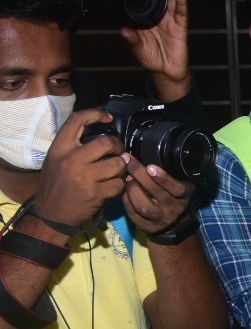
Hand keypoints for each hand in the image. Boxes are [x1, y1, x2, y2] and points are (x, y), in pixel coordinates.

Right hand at [28, 109, 126, 231]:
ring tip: (115, 171)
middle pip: (107, 142)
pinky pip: (120, 183)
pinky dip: (120, 185)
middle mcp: (72, 159)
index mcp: (60, 149)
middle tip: (117, 153)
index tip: (107, 117)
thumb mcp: (56, 160)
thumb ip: (74, 146)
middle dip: (117, 147)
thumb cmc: (55, 185)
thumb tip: (100, 134)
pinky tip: (112, 186)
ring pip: (118, 163)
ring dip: (121, 168)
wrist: (50, 214)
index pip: (77, 120)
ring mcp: (85, 176)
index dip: (95, 114)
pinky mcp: (96, 193)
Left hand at [121, 0, 189, 100]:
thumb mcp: (137, 49)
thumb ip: (131, 39)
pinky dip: (181, 2)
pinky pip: (181, 12)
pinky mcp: (181, 27)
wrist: (166, 72)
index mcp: (145, 17)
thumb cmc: (151, 59)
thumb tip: (123, 29)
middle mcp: (158, 15)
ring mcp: (170, 20)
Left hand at [121, 155, 194, 234]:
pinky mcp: (147, 227)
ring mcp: (160, 220)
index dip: (163, 178)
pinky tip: (123, 190)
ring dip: (132, 189)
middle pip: (156, 193)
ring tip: (125, 177)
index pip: (178, 188)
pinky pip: (133, 214)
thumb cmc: (172, 195)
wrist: (172, 222)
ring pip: (144, 206)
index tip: (150, 166)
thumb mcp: (178, 184)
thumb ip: (169, 173)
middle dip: (140, 175)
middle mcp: (174, 209)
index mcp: (184, 196)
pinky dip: (126, 200)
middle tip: (128, 161)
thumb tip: (147, 152)